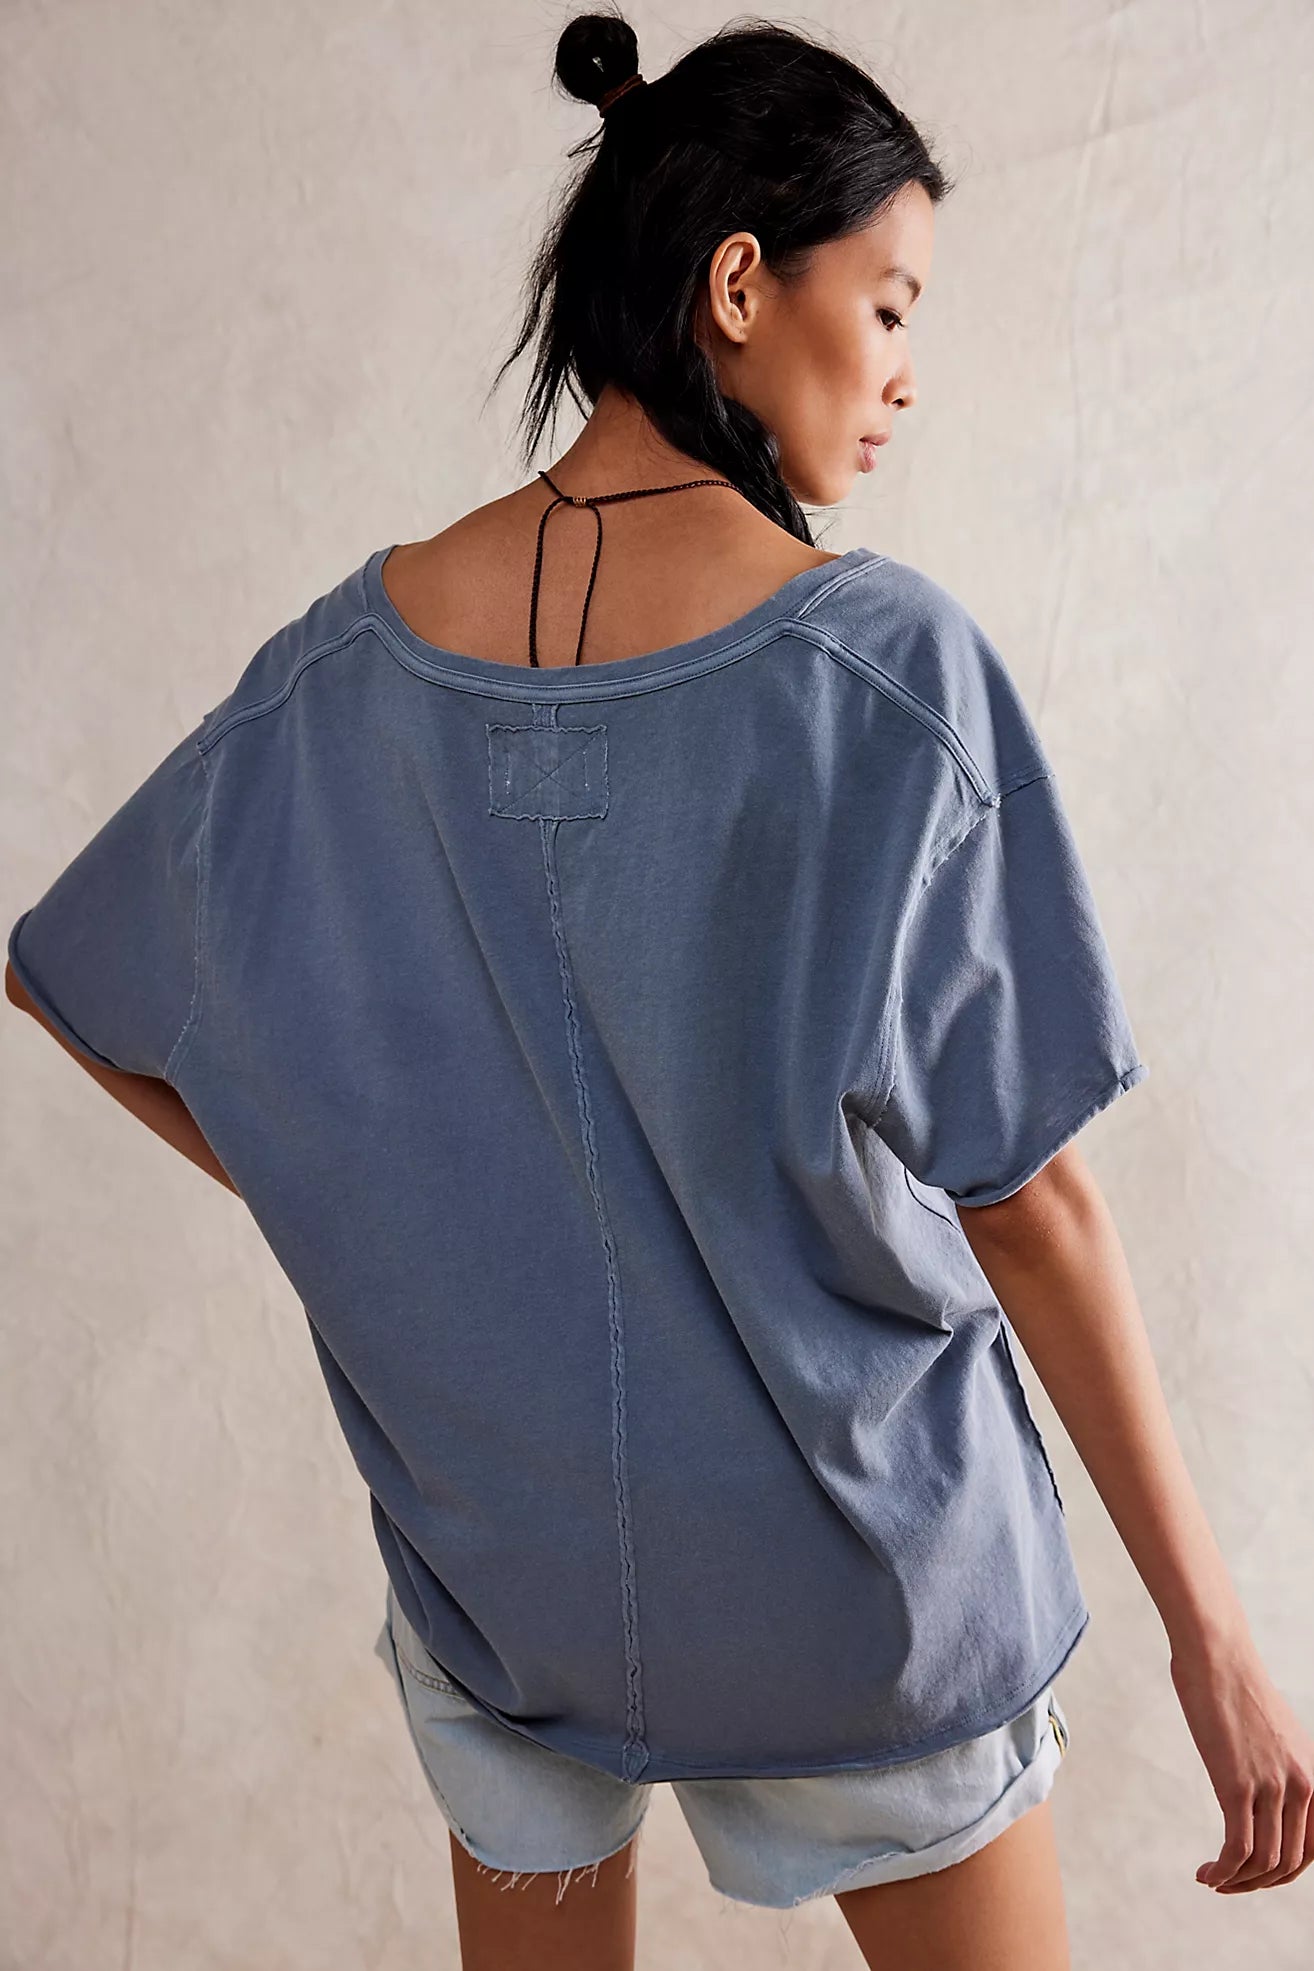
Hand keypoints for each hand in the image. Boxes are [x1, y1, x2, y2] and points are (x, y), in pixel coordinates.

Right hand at [1170, 1632, 1313, 1890]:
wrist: (1217, 1656)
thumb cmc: (1236, 1687)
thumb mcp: (1276, 1734)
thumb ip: (1280, 1768)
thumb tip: (1264, 1795)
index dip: (1287, 1871)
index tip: (1258, 1874)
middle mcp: (1301, 1785)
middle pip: (1290, 1862)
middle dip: (1259, 1883)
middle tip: (1230, 1883)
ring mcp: (1270, 1786)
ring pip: (1264, 1862)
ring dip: (1237, 1882)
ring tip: (1213, 1879)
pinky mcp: (1237, 1785)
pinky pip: (1237, 1848)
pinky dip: (1222, 1870)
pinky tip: (1205, 1873)